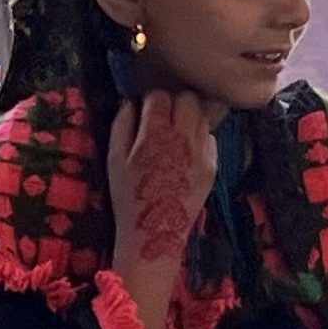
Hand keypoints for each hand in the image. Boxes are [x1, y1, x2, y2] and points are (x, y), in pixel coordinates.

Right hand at [106, 90, 222, 268]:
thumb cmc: (128, 197)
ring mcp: (202, 152)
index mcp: (154, 134)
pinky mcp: (213, 165)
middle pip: (188, 99)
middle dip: (174, 103)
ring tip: (175, 134)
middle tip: (163, 118)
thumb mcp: (114, 159)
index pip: (160, 96)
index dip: (151, 100)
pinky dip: (199, 138)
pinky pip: (210, 138)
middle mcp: (183, 138)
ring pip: (202, 116)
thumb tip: (130, 103)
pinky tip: (185, 151)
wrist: (156, 232)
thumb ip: (122, 125)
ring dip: (188, 118)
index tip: (146, 109)